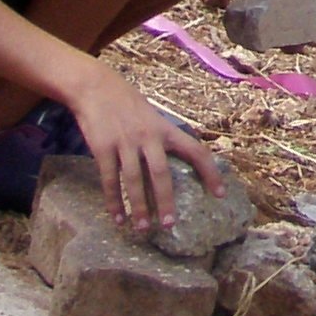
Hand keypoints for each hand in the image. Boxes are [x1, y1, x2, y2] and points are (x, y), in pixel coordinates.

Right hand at [69, 60, 219, 234]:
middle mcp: (148, 136)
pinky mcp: (103, 147)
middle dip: (166, 201)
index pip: (195, 151)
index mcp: (165, 129)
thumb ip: (163, 137)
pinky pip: (110, 180)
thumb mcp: (152, 116)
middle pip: (161, 173)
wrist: (95, 87)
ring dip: (139, 207)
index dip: (210, 173)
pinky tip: (118, 218)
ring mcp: (124, 142)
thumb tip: (180, 161)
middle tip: (169, 225)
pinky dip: (114, 201)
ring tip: (142, 229)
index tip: (219, 194)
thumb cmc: (127, 104)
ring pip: (134, 180)